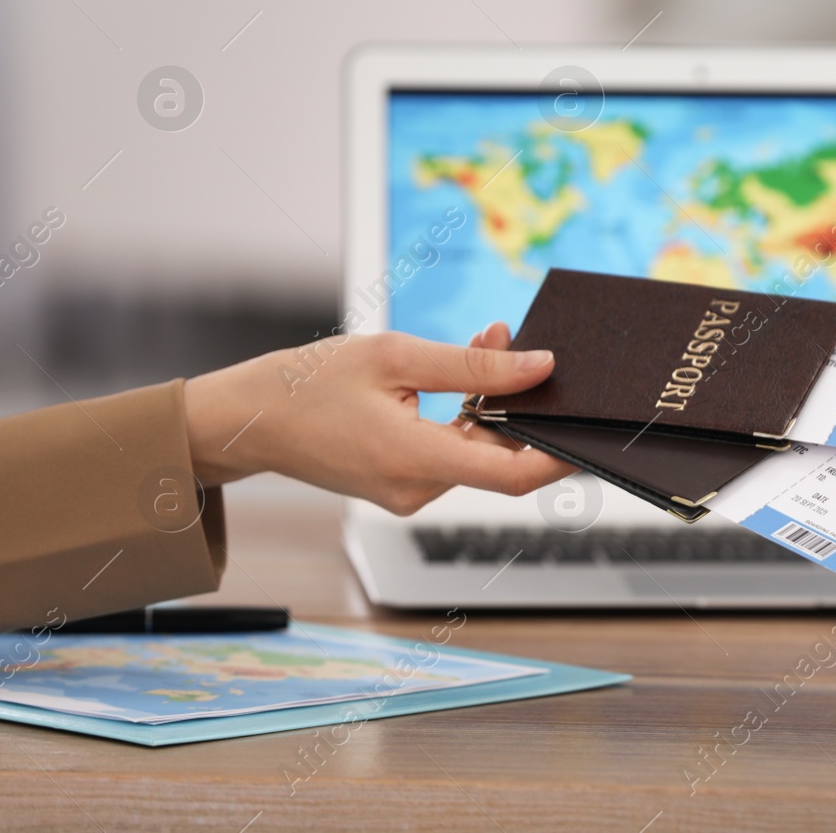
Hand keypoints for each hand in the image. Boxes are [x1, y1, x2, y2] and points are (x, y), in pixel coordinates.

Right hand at [183, 322, 575, 513]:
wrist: (245, 418)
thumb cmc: (308, 382)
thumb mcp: (395, 355)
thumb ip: (473, 365)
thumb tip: (541, 366)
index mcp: (413, 461)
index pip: (513, 475)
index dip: (561, 455)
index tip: (591, 429)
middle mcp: (415, 490)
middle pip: (498, 457)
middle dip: (521, 405)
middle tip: (526, 348)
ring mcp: (407, 494)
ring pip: (475, 451)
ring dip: (491, 404)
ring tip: (485, 342)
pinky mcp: (401, 486)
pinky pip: (451, 453)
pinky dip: (465, 417)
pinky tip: (461, 376)